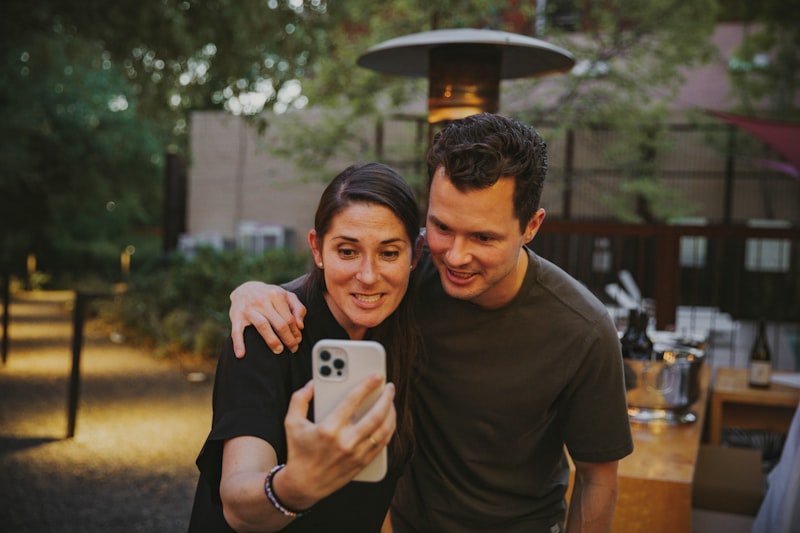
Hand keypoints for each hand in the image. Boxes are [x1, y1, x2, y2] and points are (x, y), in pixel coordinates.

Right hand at [229, 281, 306, 356]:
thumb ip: (298, 308)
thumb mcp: (286, 296)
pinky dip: (238, 343)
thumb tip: (301, 326)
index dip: (295, 332)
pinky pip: (236, 331)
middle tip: (293, 349)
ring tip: (279, 351)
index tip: (298, 340)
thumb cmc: (270, 296)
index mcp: (276, 295)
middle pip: (279, 323)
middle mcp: (262, 301)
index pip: (289, 318)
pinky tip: (241, 354)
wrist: (245, 289)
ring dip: (272, 340)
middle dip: (288, 339)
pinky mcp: (236, 316)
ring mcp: (248, 309)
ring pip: (263, 326)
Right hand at [276, 377, 395, 507]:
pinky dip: (389, 429)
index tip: (376, 375)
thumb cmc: (298, 451)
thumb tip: (312, 383)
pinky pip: (383, 443)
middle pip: (375, 415)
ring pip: (383, 430)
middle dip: (386, 398)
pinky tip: (389, 419)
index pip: (353, 401)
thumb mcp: (292, 422)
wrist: (304, 484)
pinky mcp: (363, 463)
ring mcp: (356, 454)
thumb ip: (300, 399)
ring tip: (391, 401)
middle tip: (390, 386)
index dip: (367, 385)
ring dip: (391, 413)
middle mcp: (345, 442)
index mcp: (328, 429)